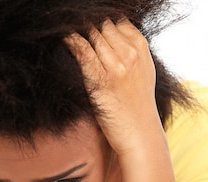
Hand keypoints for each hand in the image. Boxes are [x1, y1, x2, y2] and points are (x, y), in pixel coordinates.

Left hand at [65, 19, 164, 156]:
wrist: (139, 133)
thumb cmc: (137, 105)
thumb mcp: (144, 72)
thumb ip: (132, 51)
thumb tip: (113, 31)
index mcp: (141, 49)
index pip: (119, 21)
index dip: (103, 24)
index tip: (92, 29)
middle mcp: (130, 54)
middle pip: (103, 25)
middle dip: (90, 27)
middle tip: (76, 30)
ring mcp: (115, 66)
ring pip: (92, 33)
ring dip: (79, 32)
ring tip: (67, 33)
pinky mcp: (100, 79)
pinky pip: (81, 49)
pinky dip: (71, 41)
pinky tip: (64, 39)